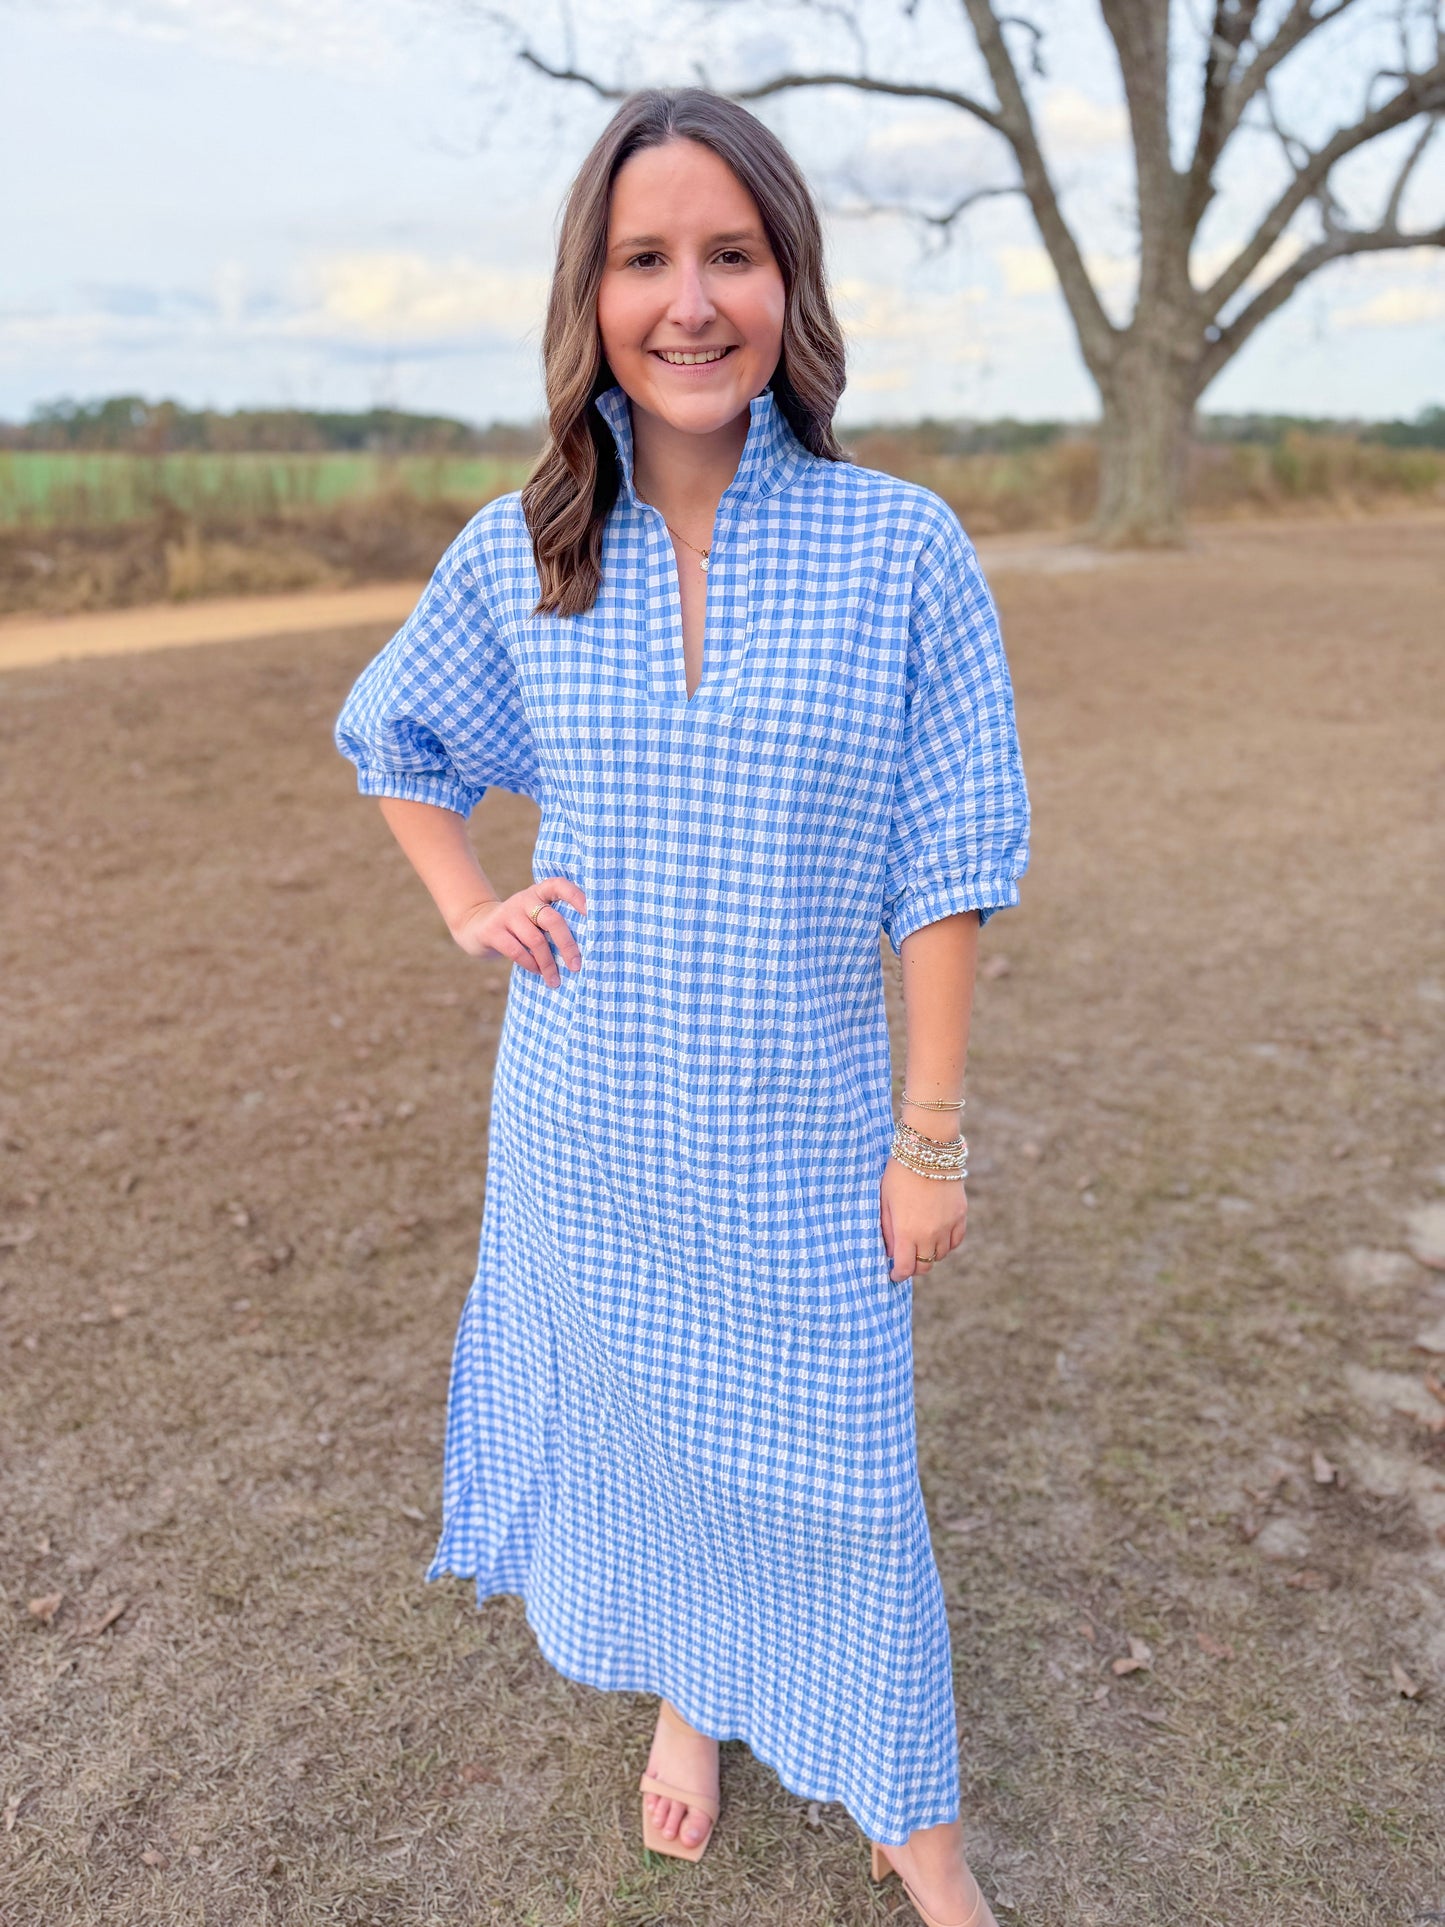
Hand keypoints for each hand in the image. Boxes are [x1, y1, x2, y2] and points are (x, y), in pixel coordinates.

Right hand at [449, 877, 586, 986]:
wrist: (478, 925)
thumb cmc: (520, 926)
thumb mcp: (536, 916)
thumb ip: (555, 924)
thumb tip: (585, 950)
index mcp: (539, 892)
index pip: (560, 886)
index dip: (576, 897)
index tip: (591, 913)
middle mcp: (524, 899)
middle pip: (552, 920)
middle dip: (567, 945)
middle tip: (577, 966)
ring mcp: (507, 913)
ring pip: (536, 940)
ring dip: (548, 963)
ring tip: (555, 979)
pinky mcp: (492, 930)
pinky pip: (517, 951)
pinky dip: (530, 964)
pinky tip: (537, 972)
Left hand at [879, 1159, 966, 1282]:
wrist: (928, 1150)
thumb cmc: (899, 1173)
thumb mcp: (885, 1201)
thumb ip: (888, 1230)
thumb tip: (891, 1251)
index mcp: (907, 1231)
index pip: (905, 1268)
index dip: (898, 1274)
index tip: (894, 1274)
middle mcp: (929, 1233)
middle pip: (925, 1265)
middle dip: (914, 1267)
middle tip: (907, 1261)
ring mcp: (947, 1225)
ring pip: (941, 1255)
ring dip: (930, 1254)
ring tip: (920, 1244)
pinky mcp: (960, 1215)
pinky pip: (956, 1241)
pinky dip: (947, 1244)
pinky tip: (938, 1237)